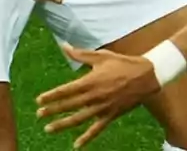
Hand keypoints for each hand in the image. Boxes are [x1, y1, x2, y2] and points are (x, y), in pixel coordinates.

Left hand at [36, 44, 159, 147]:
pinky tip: (76, 145)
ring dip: (63, 124)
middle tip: (39, 115)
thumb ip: (81, 54)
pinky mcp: (111, 115)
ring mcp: (103, 107)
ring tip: (49, 129)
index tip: (39, 100)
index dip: (52, 96)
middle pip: (70, 105)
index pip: (66, 90)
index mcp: (91, 80)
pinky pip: (97, 128)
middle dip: (53, 110)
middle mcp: (95, 96)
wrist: (147, 75)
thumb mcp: (102, 56)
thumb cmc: (123, 63)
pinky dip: (87, 138)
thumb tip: (64, 46)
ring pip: (79, 119)